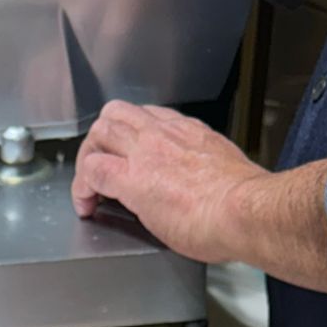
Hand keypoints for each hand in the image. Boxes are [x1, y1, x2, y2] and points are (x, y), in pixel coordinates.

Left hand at [72, 103, 263, 263]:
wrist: (244, 211)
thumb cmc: (243, 203)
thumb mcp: (222, 172)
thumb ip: (202, 172)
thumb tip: (199, 188)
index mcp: (189, 132)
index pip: (148, 117)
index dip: (131, 136)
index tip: (129, 157)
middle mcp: (164, 134)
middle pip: (117, 115)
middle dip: (101, 140)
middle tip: (99, 167)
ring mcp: (145, 153)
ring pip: (100, 132)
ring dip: (87, 158)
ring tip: (89, 186)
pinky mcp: (131, 180)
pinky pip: (92, 171)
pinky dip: (82, 187)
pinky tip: (87, 206)